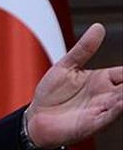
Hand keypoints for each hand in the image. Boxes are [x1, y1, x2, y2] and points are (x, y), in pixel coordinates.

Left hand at [25, 23, 122, 148]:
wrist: (35, 118)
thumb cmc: (52, 93)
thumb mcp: (66, 66)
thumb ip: (84, 49)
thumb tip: (99, 27)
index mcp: (103, 80)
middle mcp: (107, 95)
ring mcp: (101, 109)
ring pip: (122, 102)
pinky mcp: (92, 123)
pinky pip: (108, 117)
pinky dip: (116, 110)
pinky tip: (121, 103)